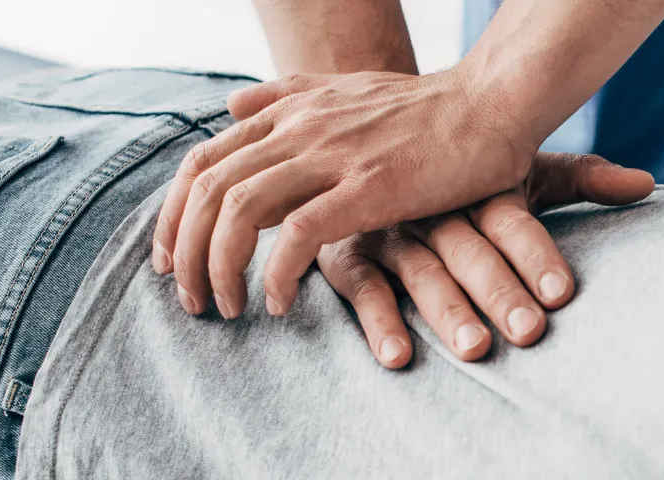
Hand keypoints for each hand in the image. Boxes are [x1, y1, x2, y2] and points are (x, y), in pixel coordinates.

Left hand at [152, 70, 544, 318]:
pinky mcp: (369, 187)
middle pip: (205, 192)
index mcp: (290, 111)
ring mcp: (332, 156)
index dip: (172, 215)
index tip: (170, 259)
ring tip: (227, 309)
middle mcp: (300, 128)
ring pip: (237, 213)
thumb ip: (285, 95)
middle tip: (190, 300)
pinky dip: (276, 274)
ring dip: (218, 269)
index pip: (201, 162)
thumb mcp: (345, 88)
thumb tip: (231, 105)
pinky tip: (280, 303)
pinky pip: (296, 235)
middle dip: (184, 253)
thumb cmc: (430, 106)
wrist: (493, 102)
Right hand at [316, 152, 652, 367]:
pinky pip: (362, 287)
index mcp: (476, 184)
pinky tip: (398, 355)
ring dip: (448, 311)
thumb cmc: (464, 172)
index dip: (536, 254)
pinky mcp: (347, 252)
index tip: (562, 292)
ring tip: (476, 349)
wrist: (370, 139)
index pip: (511, 219)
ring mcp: (389, 228)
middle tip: (530, 332)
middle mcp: (433, 204)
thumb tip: (648, 184)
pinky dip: (378, 321)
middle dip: (500, 291)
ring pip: (421, 272)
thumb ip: (583, 179)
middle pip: (470, 250)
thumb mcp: (521, 170)